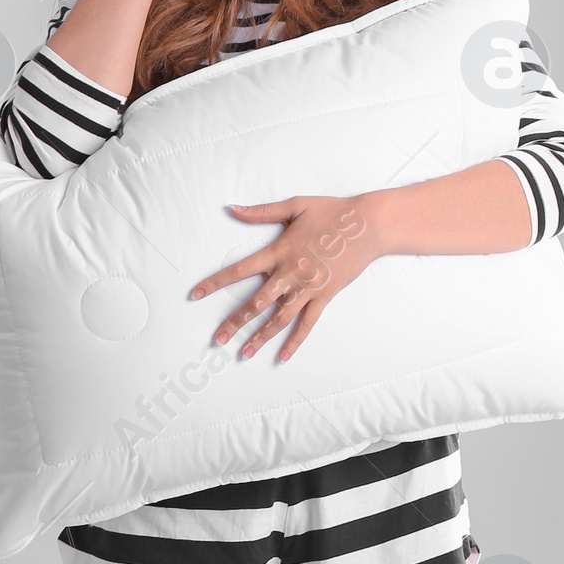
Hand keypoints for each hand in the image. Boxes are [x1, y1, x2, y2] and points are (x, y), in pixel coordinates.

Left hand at [189, 195, 383, 361]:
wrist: (368, 226)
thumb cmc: (331, 212)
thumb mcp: (295, 206)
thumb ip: (261, 212)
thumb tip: (232, 209)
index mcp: (278, 251)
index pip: (239, 270)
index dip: (215, 282)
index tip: (195, 294)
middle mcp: (290, 274)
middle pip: (256, 303)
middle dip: (234, 322)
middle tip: (217, 339)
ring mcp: (308, 288)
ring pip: (279, 319)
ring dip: (259, 337)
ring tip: (243, 353)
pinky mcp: (324, 297)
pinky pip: (307, 324)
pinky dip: (294, 341)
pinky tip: (282, 357)